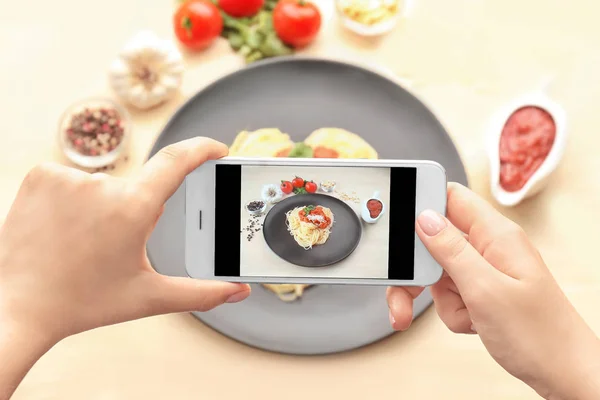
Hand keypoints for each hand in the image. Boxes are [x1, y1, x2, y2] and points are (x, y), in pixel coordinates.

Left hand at [0, 137, 249, 346]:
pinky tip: (59, 229)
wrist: (15, 307)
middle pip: (136, 189)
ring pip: (103, 186)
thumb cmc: (81, 303)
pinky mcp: (41, 176)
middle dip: (133, 212)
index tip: (216, 149)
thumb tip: (239, 291)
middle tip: (111, 248)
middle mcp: (101, 185)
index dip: (202, 150)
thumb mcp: (148, 297)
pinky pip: (72, 180)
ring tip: (80, 243)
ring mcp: (67, 178)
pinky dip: (72, 200)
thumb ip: (202, 293)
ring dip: (101, 208)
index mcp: (133, 209)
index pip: (177, 161)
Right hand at [387, 183, 599, 399]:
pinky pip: (450, 294)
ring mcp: (485, 270)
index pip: (451, 198)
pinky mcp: (482, 291)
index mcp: (496, 235)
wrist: (561, 373)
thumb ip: (451, 251)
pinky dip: (453, 311)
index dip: (421, 203)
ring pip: (438, 271)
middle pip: (435, 241)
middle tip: (405, 292)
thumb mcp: (485, 290)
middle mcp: (489, 248)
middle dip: (418, 269)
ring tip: (459, 316)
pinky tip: (472, 323)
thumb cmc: (539, 335)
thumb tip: (423, 218)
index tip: (396, 223)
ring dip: (439, 298)